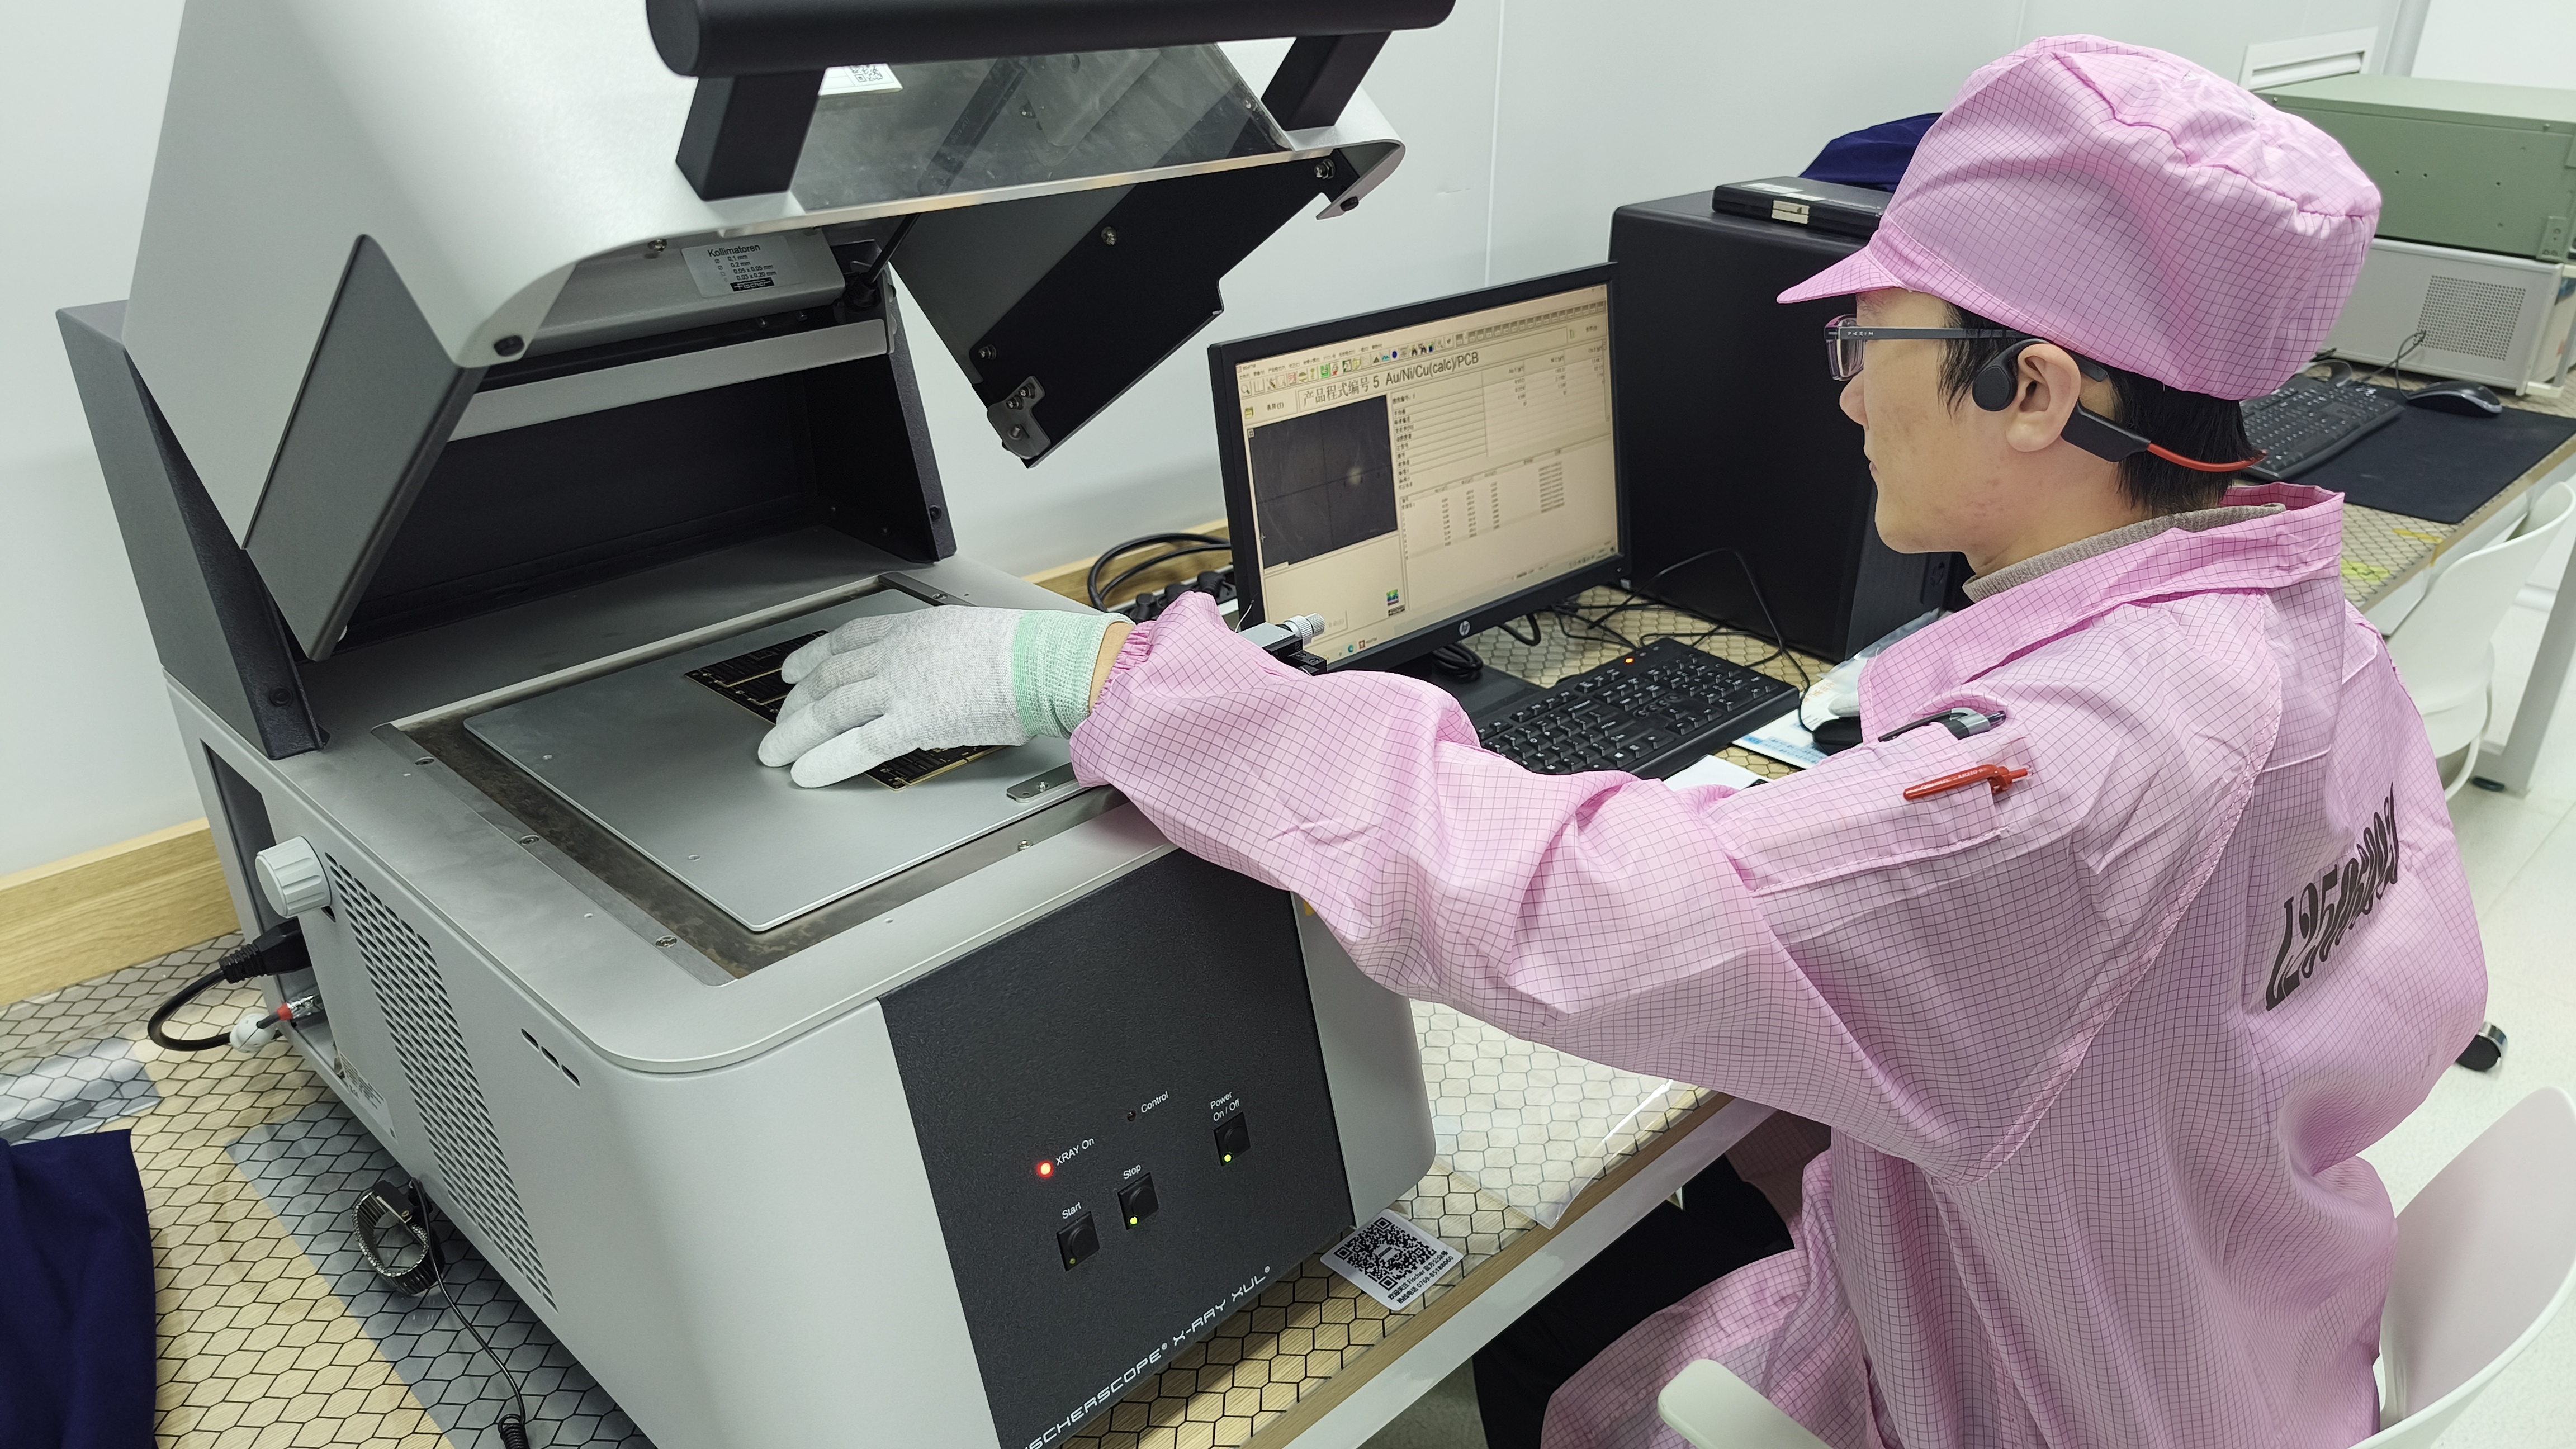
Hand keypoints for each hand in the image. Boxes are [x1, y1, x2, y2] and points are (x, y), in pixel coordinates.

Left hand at [756, 605, 1120, 786]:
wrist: (1042, 662)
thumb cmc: (1022, 652)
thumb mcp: (967, 636)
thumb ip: (937, 654)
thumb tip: (930, 678)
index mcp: (913, 628)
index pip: (847, 639)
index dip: (812, 656)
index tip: (794, 669)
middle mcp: (898, 653)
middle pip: (830, 676)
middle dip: (796, 703)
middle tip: (779, 722)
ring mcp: (902, 686)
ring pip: (832, 709)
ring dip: (797, 733)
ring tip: (777, 753)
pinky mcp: (915, 721)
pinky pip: (858, 743)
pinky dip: (827, 759)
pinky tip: (807, 772)